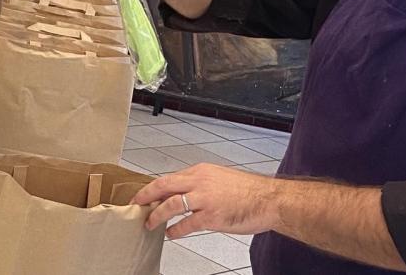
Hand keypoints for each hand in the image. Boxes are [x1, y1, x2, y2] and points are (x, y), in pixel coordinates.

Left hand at [133, 164, 282, 238]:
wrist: (269, 199)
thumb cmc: (249, 191)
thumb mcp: (221, 178)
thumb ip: (203, 183)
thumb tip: (185, 193)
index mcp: (202, 171)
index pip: (171, 177)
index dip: (155, 187)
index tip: (145, 194)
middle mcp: (201, 181)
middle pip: (164, 185)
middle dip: (146, 195)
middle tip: (136, 204)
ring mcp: (205, 199)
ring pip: (171, 204)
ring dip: (156, 215)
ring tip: (149, 223)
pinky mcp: (212, 216)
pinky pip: (186, 224)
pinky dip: (175, 230)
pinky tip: (171, 234)